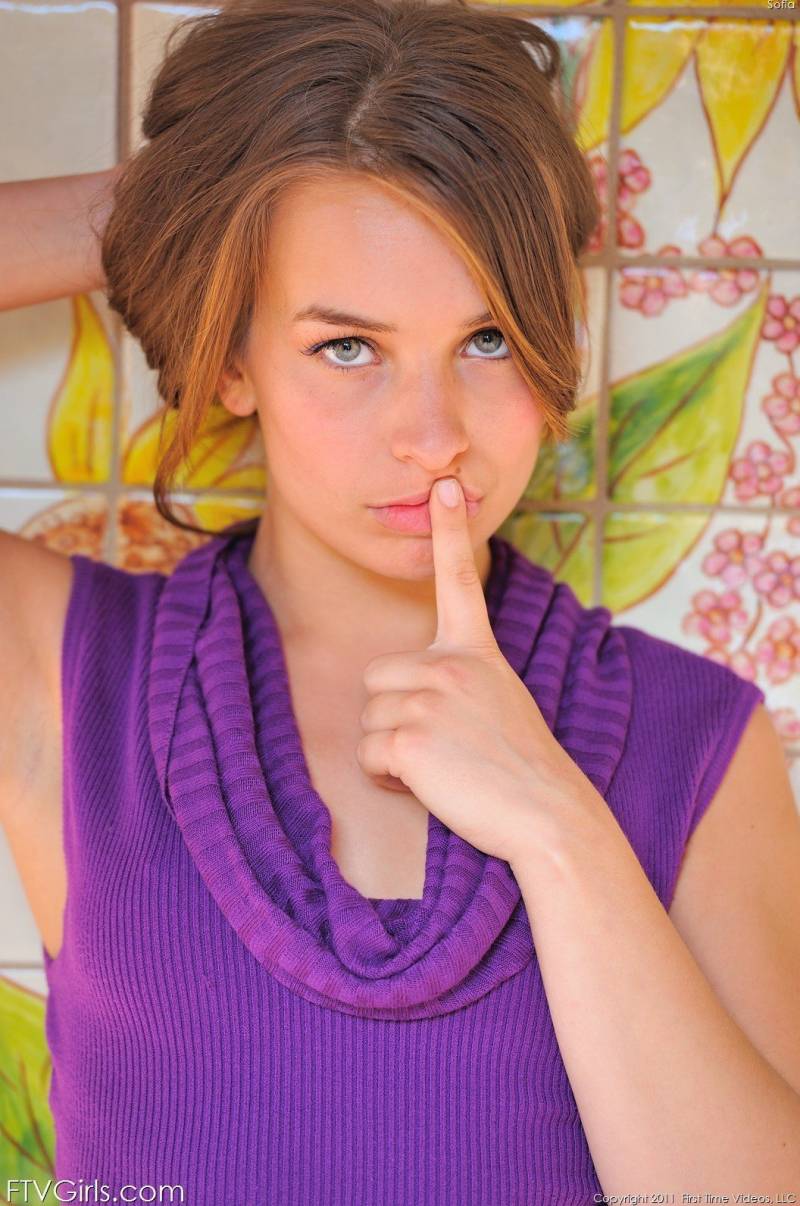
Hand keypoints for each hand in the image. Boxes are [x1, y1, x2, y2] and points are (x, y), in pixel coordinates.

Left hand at [355, 477, 602, 865]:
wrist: (550, 815)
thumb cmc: (522, 769)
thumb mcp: (499, 701)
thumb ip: (459, 681)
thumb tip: (410, 692)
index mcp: (476, 651)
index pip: (458, 581)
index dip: (450, 532)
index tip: (445, 486)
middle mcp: (450, 664)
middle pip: (376, 678)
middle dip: (393, 716)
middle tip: (441, 746)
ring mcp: (429, 698)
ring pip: (370, 720)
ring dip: (392, 752)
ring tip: (444, 767)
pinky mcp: (410, 738)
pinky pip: (369, 756)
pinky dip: (388, 779)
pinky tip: (430, 785)